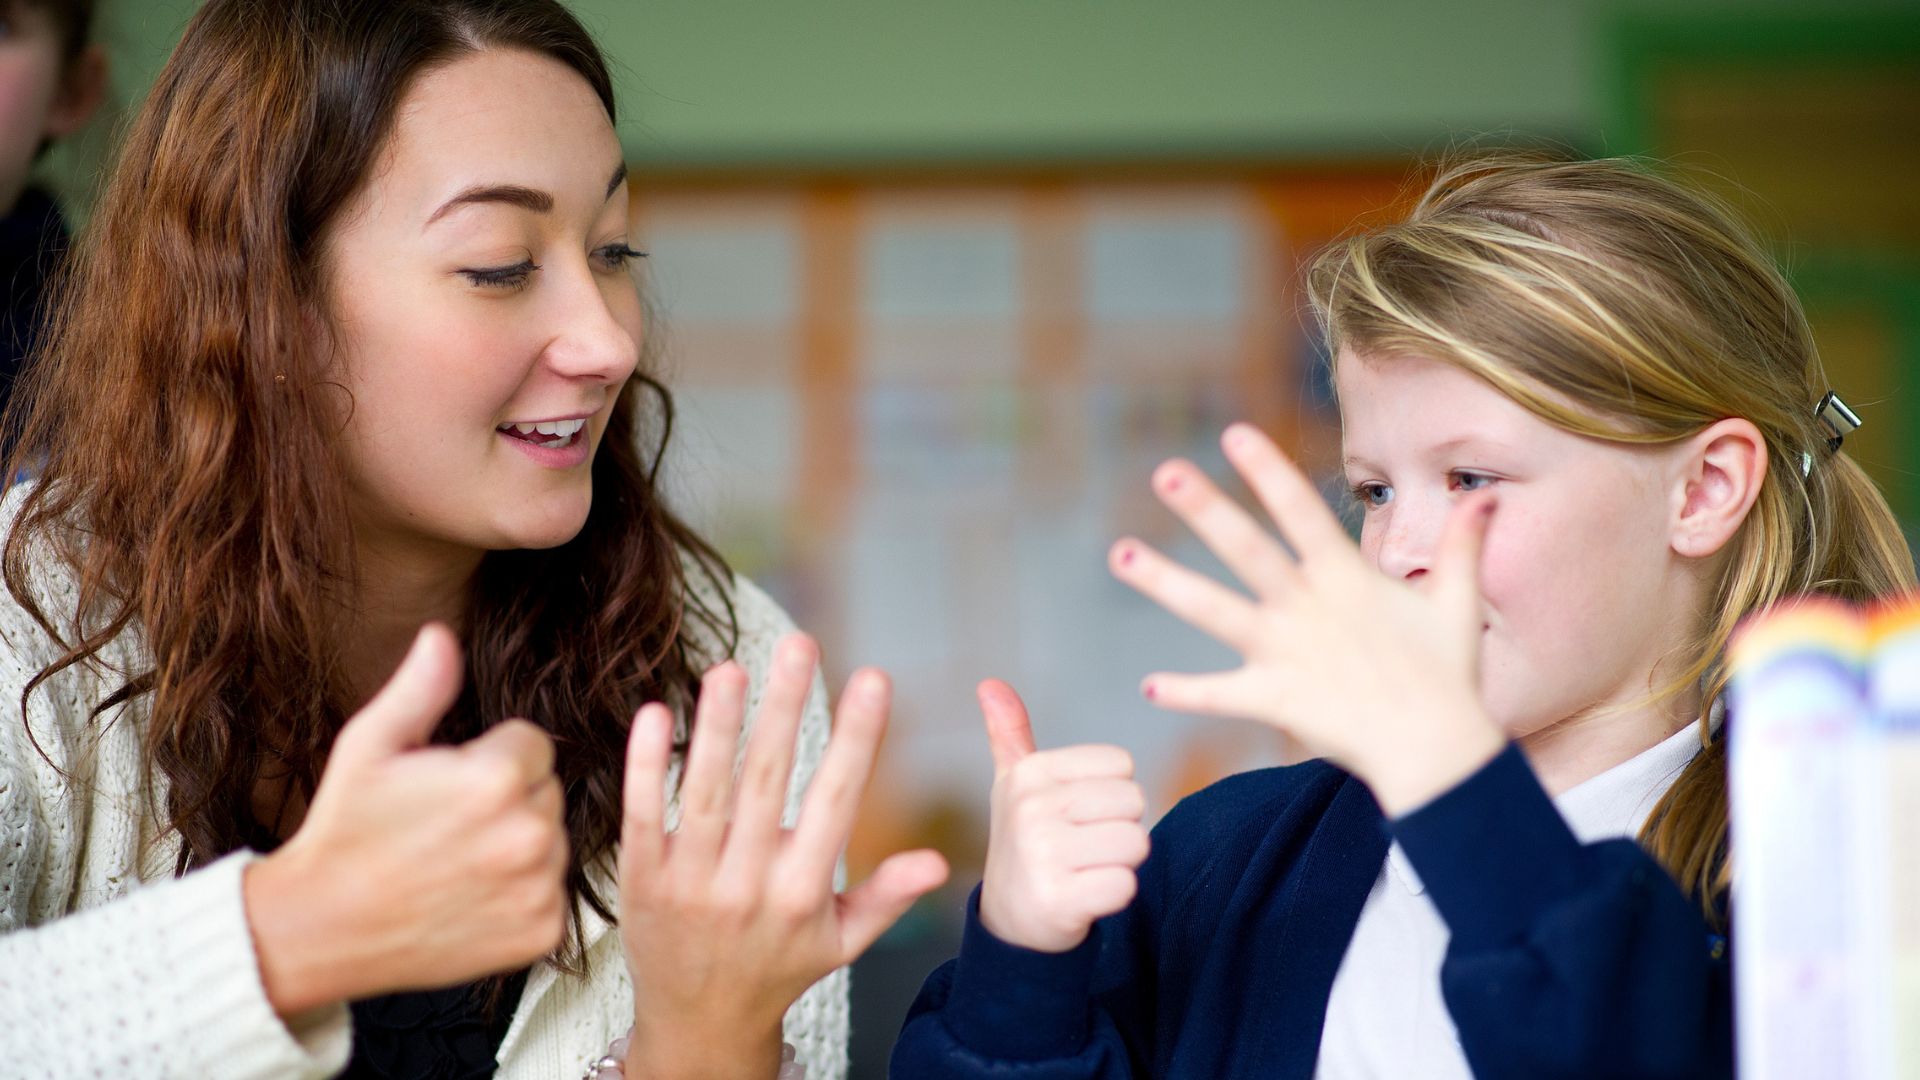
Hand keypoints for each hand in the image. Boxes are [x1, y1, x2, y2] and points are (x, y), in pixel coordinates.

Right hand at [245, 624, 567, 1015]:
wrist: (322, 927)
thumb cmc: (345, 831)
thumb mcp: (370, 745)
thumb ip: (421, 687)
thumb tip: (442, 636)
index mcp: (496, 779)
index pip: (532, 743)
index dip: (490, 757)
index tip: (448, 785)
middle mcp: (530, 834)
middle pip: (547, 790)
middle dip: (508, 798)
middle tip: (446, 825)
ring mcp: (539, 887)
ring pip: (553, 841)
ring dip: (518, 845)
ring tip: (455, 861)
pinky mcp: (542, 931)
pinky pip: (552, 891)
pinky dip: (522, 894)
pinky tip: (470, 897)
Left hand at [617, 634, 948, 1079]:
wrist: (697, 1026)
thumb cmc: (776, 969)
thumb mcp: (841, 942)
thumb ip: (887, 896)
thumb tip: (939, 862)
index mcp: (802, 893)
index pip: (836, 801)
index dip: (856, 737)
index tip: (873, 678)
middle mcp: (746, 886)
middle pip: (768, 783)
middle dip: (785, 708)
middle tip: (799, 643)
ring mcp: (690, 883)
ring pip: (705, 793)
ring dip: (717, 726)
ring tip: (731, 666)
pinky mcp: (641, 881)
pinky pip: (642, 816)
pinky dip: (646, 766)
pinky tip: (654, 713)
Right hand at [977, 680, 1148, 952]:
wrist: (1009, 921)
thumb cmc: (1026, 843)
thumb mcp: (1014, 786)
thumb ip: (1010, 735)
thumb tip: (990, 684)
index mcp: (1029, 773)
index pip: (1121, 765)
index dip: (1111, 795)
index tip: (1076, 816)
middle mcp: (1031, 808)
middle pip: (1134, 802)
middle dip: (1120, 829)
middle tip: (1084, 848)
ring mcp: (1042, 854)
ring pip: (1136, 844)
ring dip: (1120, 864)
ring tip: (1085, 871)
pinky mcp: (1058, 899)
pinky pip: (1126, 886)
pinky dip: (1114, 896)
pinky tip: (1084, 898)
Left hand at [1109, 423, 1504, 815]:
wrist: (1436, 751)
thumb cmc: (1446, 677)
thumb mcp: (1456, 605)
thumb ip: (1463, 545)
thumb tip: (1485, 495)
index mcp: (1346, 580)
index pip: (1301, 512)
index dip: (1268, 472)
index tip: (1233, 433)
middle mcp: (1308, 609)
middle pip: (1247, 550)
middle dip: (1206, 509)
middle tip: (1165, 472)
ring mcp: (1286, 653)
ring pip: (1213, 611)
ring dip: (1164, 582)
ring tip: (1119, 555)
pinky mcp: (1275, 700)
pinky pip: (1220, 694)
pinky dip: (1186, 692)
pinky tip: (1149, 686)